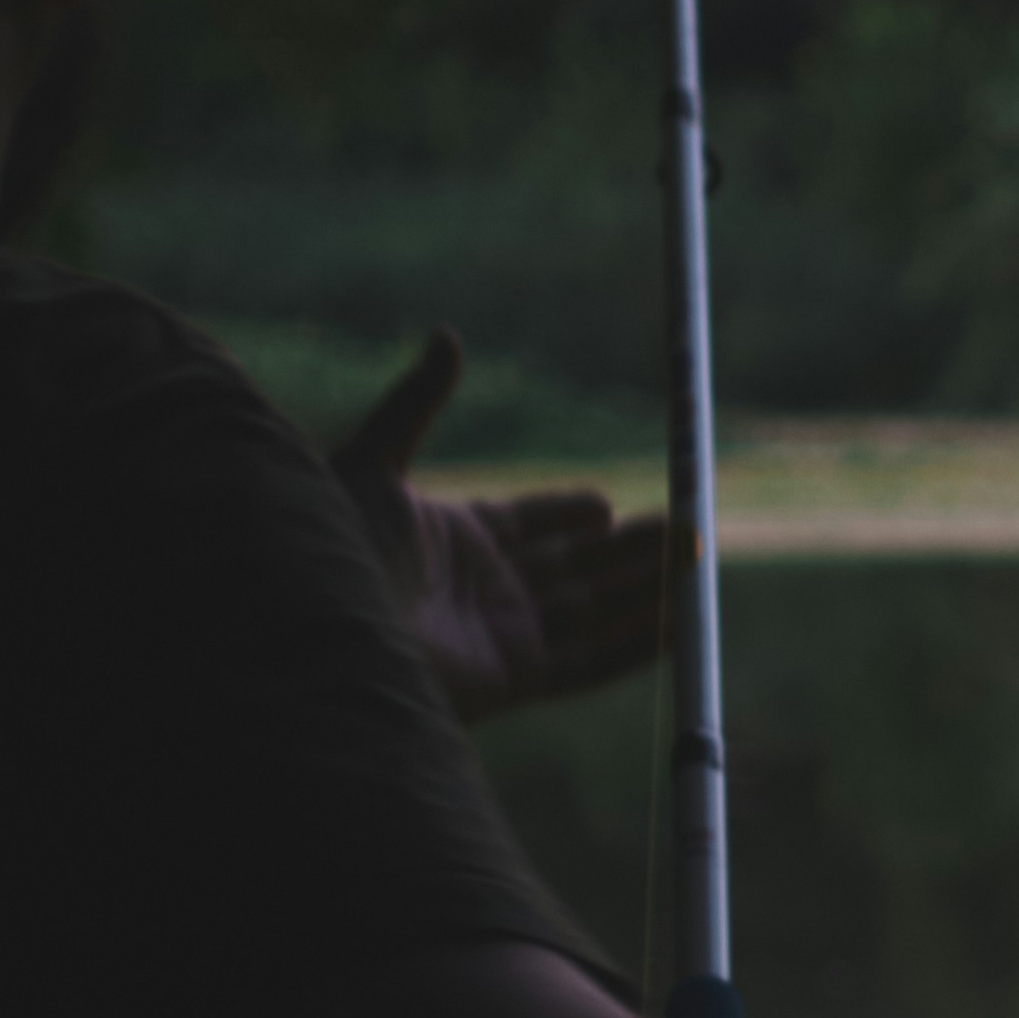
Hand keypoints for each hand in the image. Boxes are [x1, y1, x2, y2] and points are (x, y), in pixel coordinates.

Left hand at [330, 331, 672, 719]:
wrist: (322, 631)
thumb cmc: (335, 548)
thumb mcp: (371, 464)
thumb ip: (414, 404)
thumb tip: (447, 338)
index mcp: (450, 540)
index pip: (526, 524)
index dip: (567, 515)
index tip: (606, 505)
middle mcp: (481, 590)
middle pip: (572, 568)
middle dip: (627, 551)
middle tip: (684, 525)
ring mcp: (499, 636)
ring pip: (591, 611)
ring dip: (646, 589)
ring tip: (696, 559)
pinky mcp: (512, 679)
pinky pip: (586, 664)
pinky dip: (635, 647)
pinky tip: (676, 627)